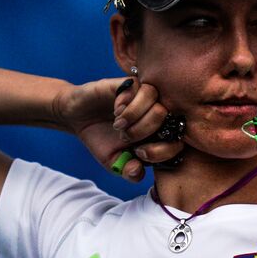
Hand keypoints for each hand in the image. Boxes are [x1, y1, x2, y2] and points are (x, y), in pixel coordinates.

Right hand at [53, 76, 183, 180]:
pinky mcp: (133, 84)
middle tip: (124, 136)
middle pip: (169, 121)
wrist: (78, 117)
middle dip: (144, 133)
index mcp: (159, 135)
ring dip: (136, 118)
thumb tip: (138, 173)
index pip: (178, 142)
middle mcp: (156, 116)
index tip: (139, 153)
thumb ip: (128, 171)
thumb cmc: (101, 139)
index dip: (161, 151)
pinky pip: (142, 89)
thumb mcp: (113, 162)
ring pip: (158, 105)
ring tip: (119, 124)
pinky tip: (115, 109)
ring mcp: (146, 98)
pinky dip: (128, 104)